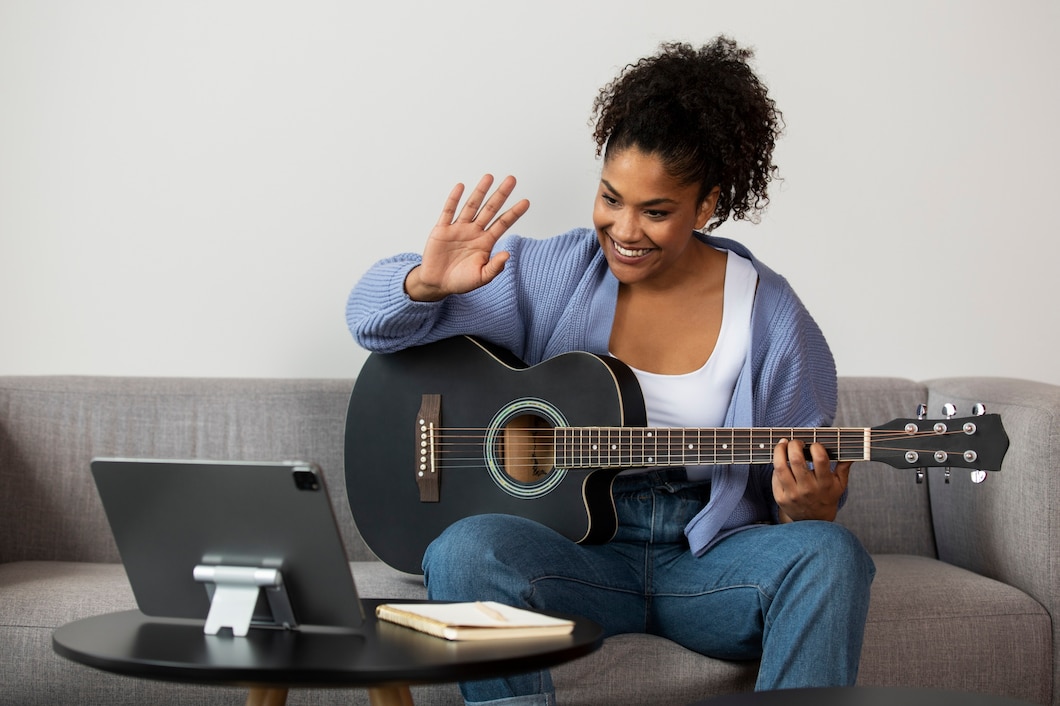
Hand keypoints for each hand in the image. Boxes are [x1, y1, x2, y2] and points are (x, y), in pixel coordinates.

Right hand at [404, 174, 529, 301]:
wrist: (437, 283)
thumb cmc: (461, 281)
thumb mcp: (481, 278)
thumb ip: (495, 267)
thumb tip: (507, 255)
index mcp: (485, 242)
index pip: (503, 223)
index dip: (514, 213)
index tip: (526, 202)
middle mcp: (474, 231)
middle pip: (490, 209)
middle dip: (501, 195)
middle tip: (512, 179)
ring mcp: (458, 228)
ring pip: (471, 206)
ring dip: (480, 192)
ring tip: (489, 177)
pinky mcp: (442, 229)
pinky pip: (449, 211)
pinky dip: (454, 199)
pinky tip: (461, 187)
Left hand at [772, 439, 850, 522]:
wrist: (813, 521)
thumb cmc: (827, 498)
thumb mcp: (840, 484)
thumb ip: (844, 467)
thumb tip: (851, 452)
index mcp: (824, 484)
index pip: (820, 460)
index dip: (816, 447)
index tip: (814, 445)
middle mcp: (808, 489)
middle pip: (796, 460)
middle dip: (794, 445)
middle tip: (796, 442)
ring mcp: (792, 494)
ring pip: (780, 467)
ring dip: (779, 451)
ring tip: (783, 445)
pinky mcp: (780, 498)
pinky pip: (775, 477)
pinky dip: (776, 465)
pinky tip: (781, 461)